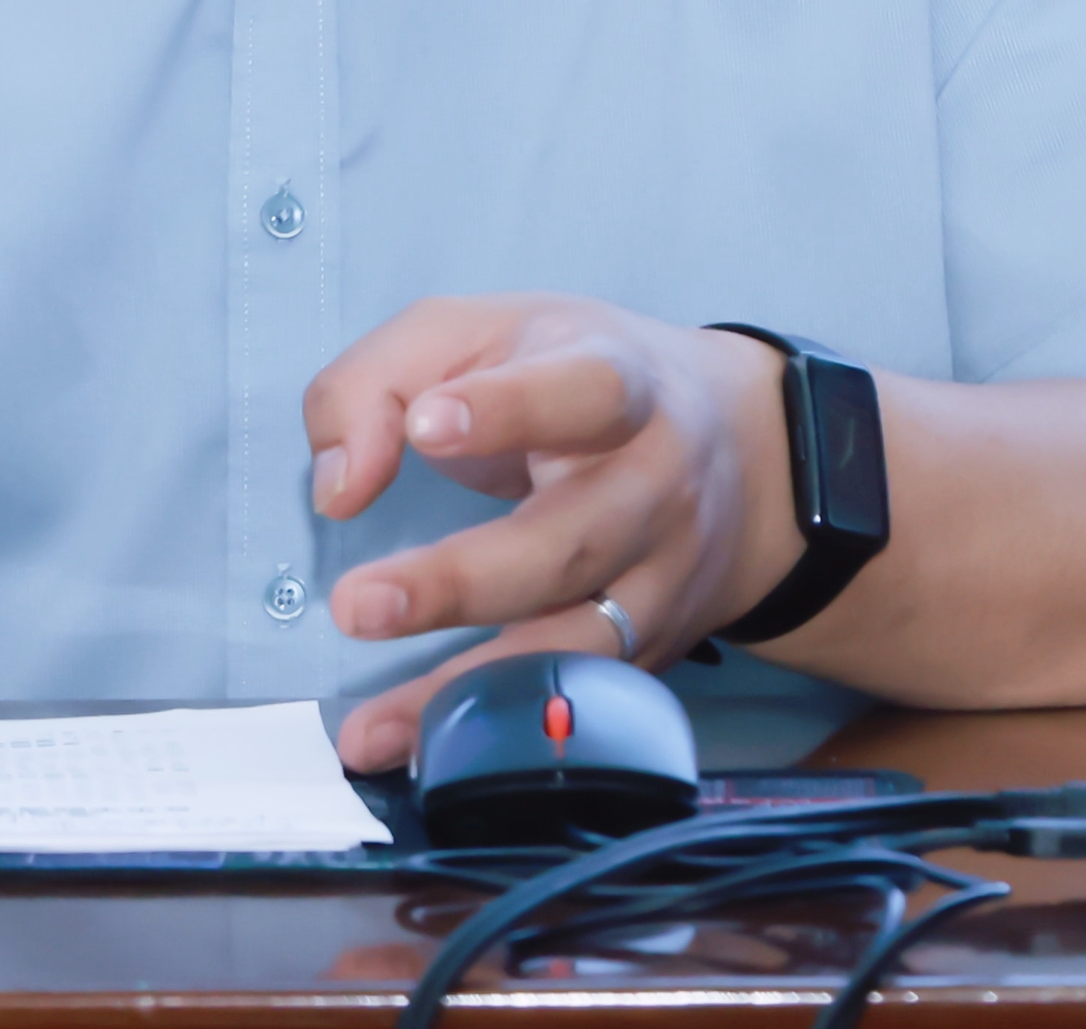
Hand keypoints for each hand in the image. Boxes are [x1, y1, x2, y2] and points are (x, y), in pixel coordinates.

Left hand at [303, 294, 795, 772]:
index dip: (508, 408)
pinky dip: (499, 732)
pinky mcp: (654, 651)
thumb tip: (339, 487)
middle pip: (568, 542)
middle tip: (355, 606)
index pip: (580, 391)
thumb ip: (381, 383)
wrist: (746, 450)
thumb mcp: (480, 335)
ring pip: (575, 645)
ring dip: (468, 691)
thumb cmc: (575, 377)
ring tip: (371, 727)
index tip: (428, 425)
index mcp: (618, 384)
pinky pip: (577, 700)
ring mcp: (661, 579)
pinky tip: (424, 750)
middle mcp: (652, 486)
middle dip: (461, 582)